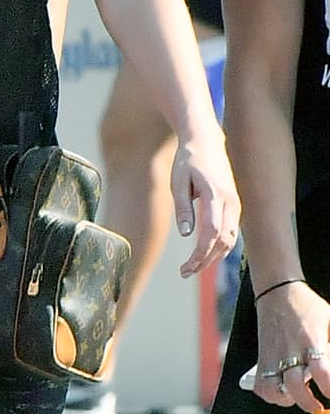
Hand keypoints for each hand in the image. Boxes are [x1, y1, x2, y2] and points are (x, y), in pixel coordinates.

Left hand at [169, 132, 239, 277]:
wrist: (206, 141)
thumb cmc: (188, 160)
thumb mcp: (178, 181)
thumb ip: (183, 208)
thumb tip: (187, 234)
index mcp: (216, 196)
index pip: (212, 233)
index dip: (201, 253)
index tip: (186, 266)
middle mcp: (231, 202)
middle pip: (224, 241)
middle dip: (205, 260)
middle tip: (185, 272)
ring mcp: (235, 204)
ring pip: (230, 239)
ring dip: (213, 256)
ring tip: (191, 267)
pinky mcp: (234, 205)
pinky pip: (231, 231)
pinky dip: (219, 246)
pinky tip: (204, 254)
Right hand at [252, 280, 329, 413]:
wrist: (277, 292)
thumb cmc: (307, 306)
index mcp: (311, 341)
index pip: (323, 374)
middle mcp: (290, 351)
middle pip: (295, 388)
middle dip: (310, 404)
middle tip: (320, 407)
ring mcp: (273, 356)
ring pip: (273, 390)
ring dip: (287, 400)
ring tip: (299, 397)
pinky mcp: (262, 358)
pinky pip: (261, 385)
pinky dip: (270, 395)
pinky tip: (282, 392)